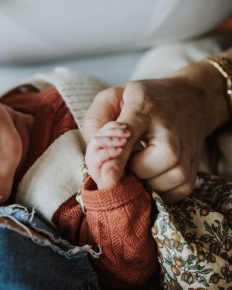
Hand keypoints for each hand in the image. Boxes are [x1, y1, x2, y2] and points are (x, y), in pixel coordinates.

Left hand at [82, 71, 224, 202]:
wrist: (193, 98)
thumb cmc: (145, 100)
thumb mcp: (114, 96)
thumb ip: (96, 121)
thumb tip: (94, 155)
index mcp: (144, 109)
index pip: (129, 136)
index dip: (116, 160)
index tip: (107, 178)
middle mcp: (170, 131)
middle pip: (148, 166)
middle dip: (128, 171)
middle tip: (124, 160)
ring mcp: (186, 151)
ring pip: (162, 183)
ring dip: (143, 182)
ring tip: (138, 165)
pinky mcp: (195, 168)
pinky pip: (175, 193)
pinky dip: (159, 191)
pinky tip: (152, 175)